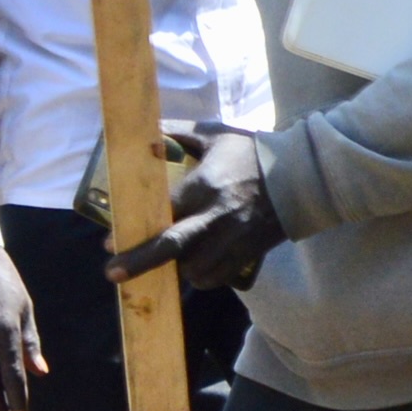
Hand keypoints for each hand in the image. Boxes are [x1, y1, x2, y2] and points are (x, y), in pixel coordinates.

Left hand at [105, 128, 279, 293]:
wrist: (302, 177)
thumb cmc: (253, 153)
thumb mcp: (215, 135)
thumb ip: (179, 133)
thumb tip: (147, 133)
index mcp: (206, 185)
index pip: (165, 211)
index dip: (137, 229)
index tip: (109, 242)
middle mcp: (218, 216)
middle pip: (173, 247)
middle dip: (140, 262)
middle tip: (112, 273)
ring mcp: (234, 240)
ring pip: (195, 269)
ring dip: (175, 270)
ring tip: (164, 264)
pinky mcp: (248, 254)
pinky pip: (218, 278)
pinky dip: (202, 277)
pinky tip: (195, 267)